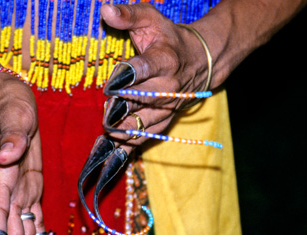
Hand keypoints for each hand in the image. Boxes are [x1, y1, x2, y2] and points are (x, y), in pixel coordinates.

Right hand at [0, 69, 43, 234]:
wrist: (2, 97)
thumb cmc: (7, 103)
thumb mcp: (13, 112)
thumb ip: (11, 136)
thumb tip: (7, 156)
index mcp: (2, 177)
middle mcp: (8, 191)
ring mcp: (18, 191)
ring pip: (22, 233)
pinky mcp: (29, 187)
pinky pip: (33, 219)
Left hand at [100, 3, 210, 149]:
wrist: (200, 60)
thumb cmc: (168, 38)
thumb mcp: (150, 19)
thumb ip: (128, 14)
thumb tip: (105, 9)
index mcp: (164, 60)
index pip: (142, 70)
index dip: (123, 78)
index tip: (109, 84)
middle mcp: (168, 86)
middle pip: (139, 100)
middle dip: (119, 107)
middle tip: (105, 108)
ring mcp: (168, 106)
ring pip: (143, 122)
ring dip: (122, 128)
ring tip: (107, 127)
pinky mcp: (166, 119)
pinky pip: (146, 137)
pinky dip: (129, 145)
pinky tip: (112, 149)